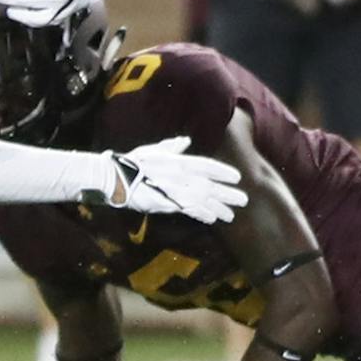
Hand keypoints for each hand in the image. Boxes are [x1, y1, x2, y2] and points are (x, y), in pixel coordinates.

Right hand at [101, 136, 246, 222]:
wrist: (116, 177)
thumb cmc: (133, 162)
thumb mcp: (154, 150)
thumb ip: (172, 147)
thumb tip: (185, 141)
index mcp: (179, 161)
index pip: (207, 166)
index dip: (223, 172)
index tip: (238, 177)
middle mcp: (181, 175)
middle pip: (210, 185)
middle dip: (228, 194)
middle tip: (244, 200)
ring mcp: (175, 189)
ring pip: (203, 200)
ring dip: (219, 208)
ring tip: (231, 215)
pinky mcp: (166, 203)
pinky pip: (189, 210)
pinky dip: (202, 214)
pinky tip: (212, 219)